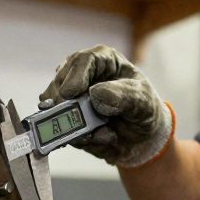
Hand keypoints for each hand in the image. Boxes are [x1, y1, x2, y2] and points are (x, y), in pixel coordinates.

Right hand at [40, 45, 173, 167]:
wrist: (142, 137)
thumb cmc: (144, 108)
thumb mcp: (143, 100)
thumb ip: (123, 96)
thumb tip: (95, 94)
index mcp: (103, 60)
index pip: (82, 61)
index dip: (75, 76)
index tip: (71, 93)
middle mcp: (82, 75)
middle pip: (60, 83)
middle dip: (69, 105)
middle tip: (85, 122)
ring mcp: (71, 97)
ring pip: (55, 108)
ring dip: (76, 126)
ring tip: (105, 134)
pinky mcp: (66, 118)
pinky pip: (60, 129)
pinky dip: (80, 138)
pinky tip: (102, 139)